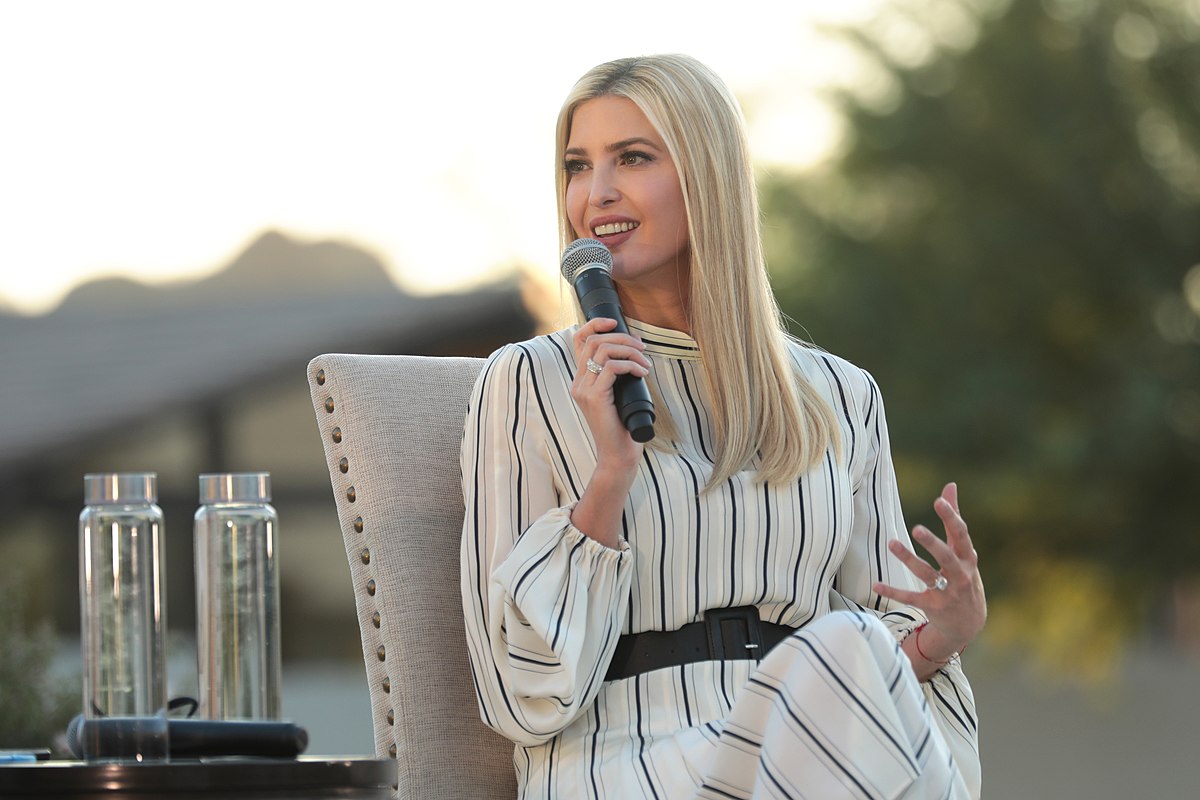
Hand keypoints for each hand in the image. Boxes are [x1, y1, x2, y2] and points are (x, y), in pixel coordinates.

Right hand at [570, 317, 650, 468]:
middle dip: (623, 338)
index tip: (615, 323)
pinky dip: (630, 365)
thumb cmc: (622, 426)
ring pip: (603, 351)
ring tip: (645, 362)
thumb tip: (634, 352)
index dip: (595, 324)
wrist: (618, 454)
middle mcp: (578, 383)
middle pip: (594, 341)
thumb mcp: (619, 394)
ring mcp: (583, 390)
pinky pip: (611, 368)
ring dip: (629, 351)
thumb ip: (618, 375)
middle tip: (642, 348)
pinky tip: (642, 373)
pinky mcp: (594, 397)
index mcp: (581, 380)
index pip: (579, 340)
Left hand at [874, 483, 986, 660]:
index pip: (961, 534)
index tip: (939, 501)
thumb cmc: (964, 576)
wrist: (970, 623)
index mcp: (968, 558)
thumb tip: (950, 485)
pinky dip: (893, 592)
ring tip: (892, 543)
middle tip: (916, 528)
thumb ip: (955, 518)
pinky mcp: (933, 606)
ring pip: (926, 574)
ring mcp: (947, 592)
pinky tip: (876, 584)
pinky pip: (911, 597)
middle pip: (946, 557)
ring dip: (908, 560)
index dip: (951, 517)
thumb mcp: (963, 550)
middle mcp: (960, 575)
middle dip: (932, 543)